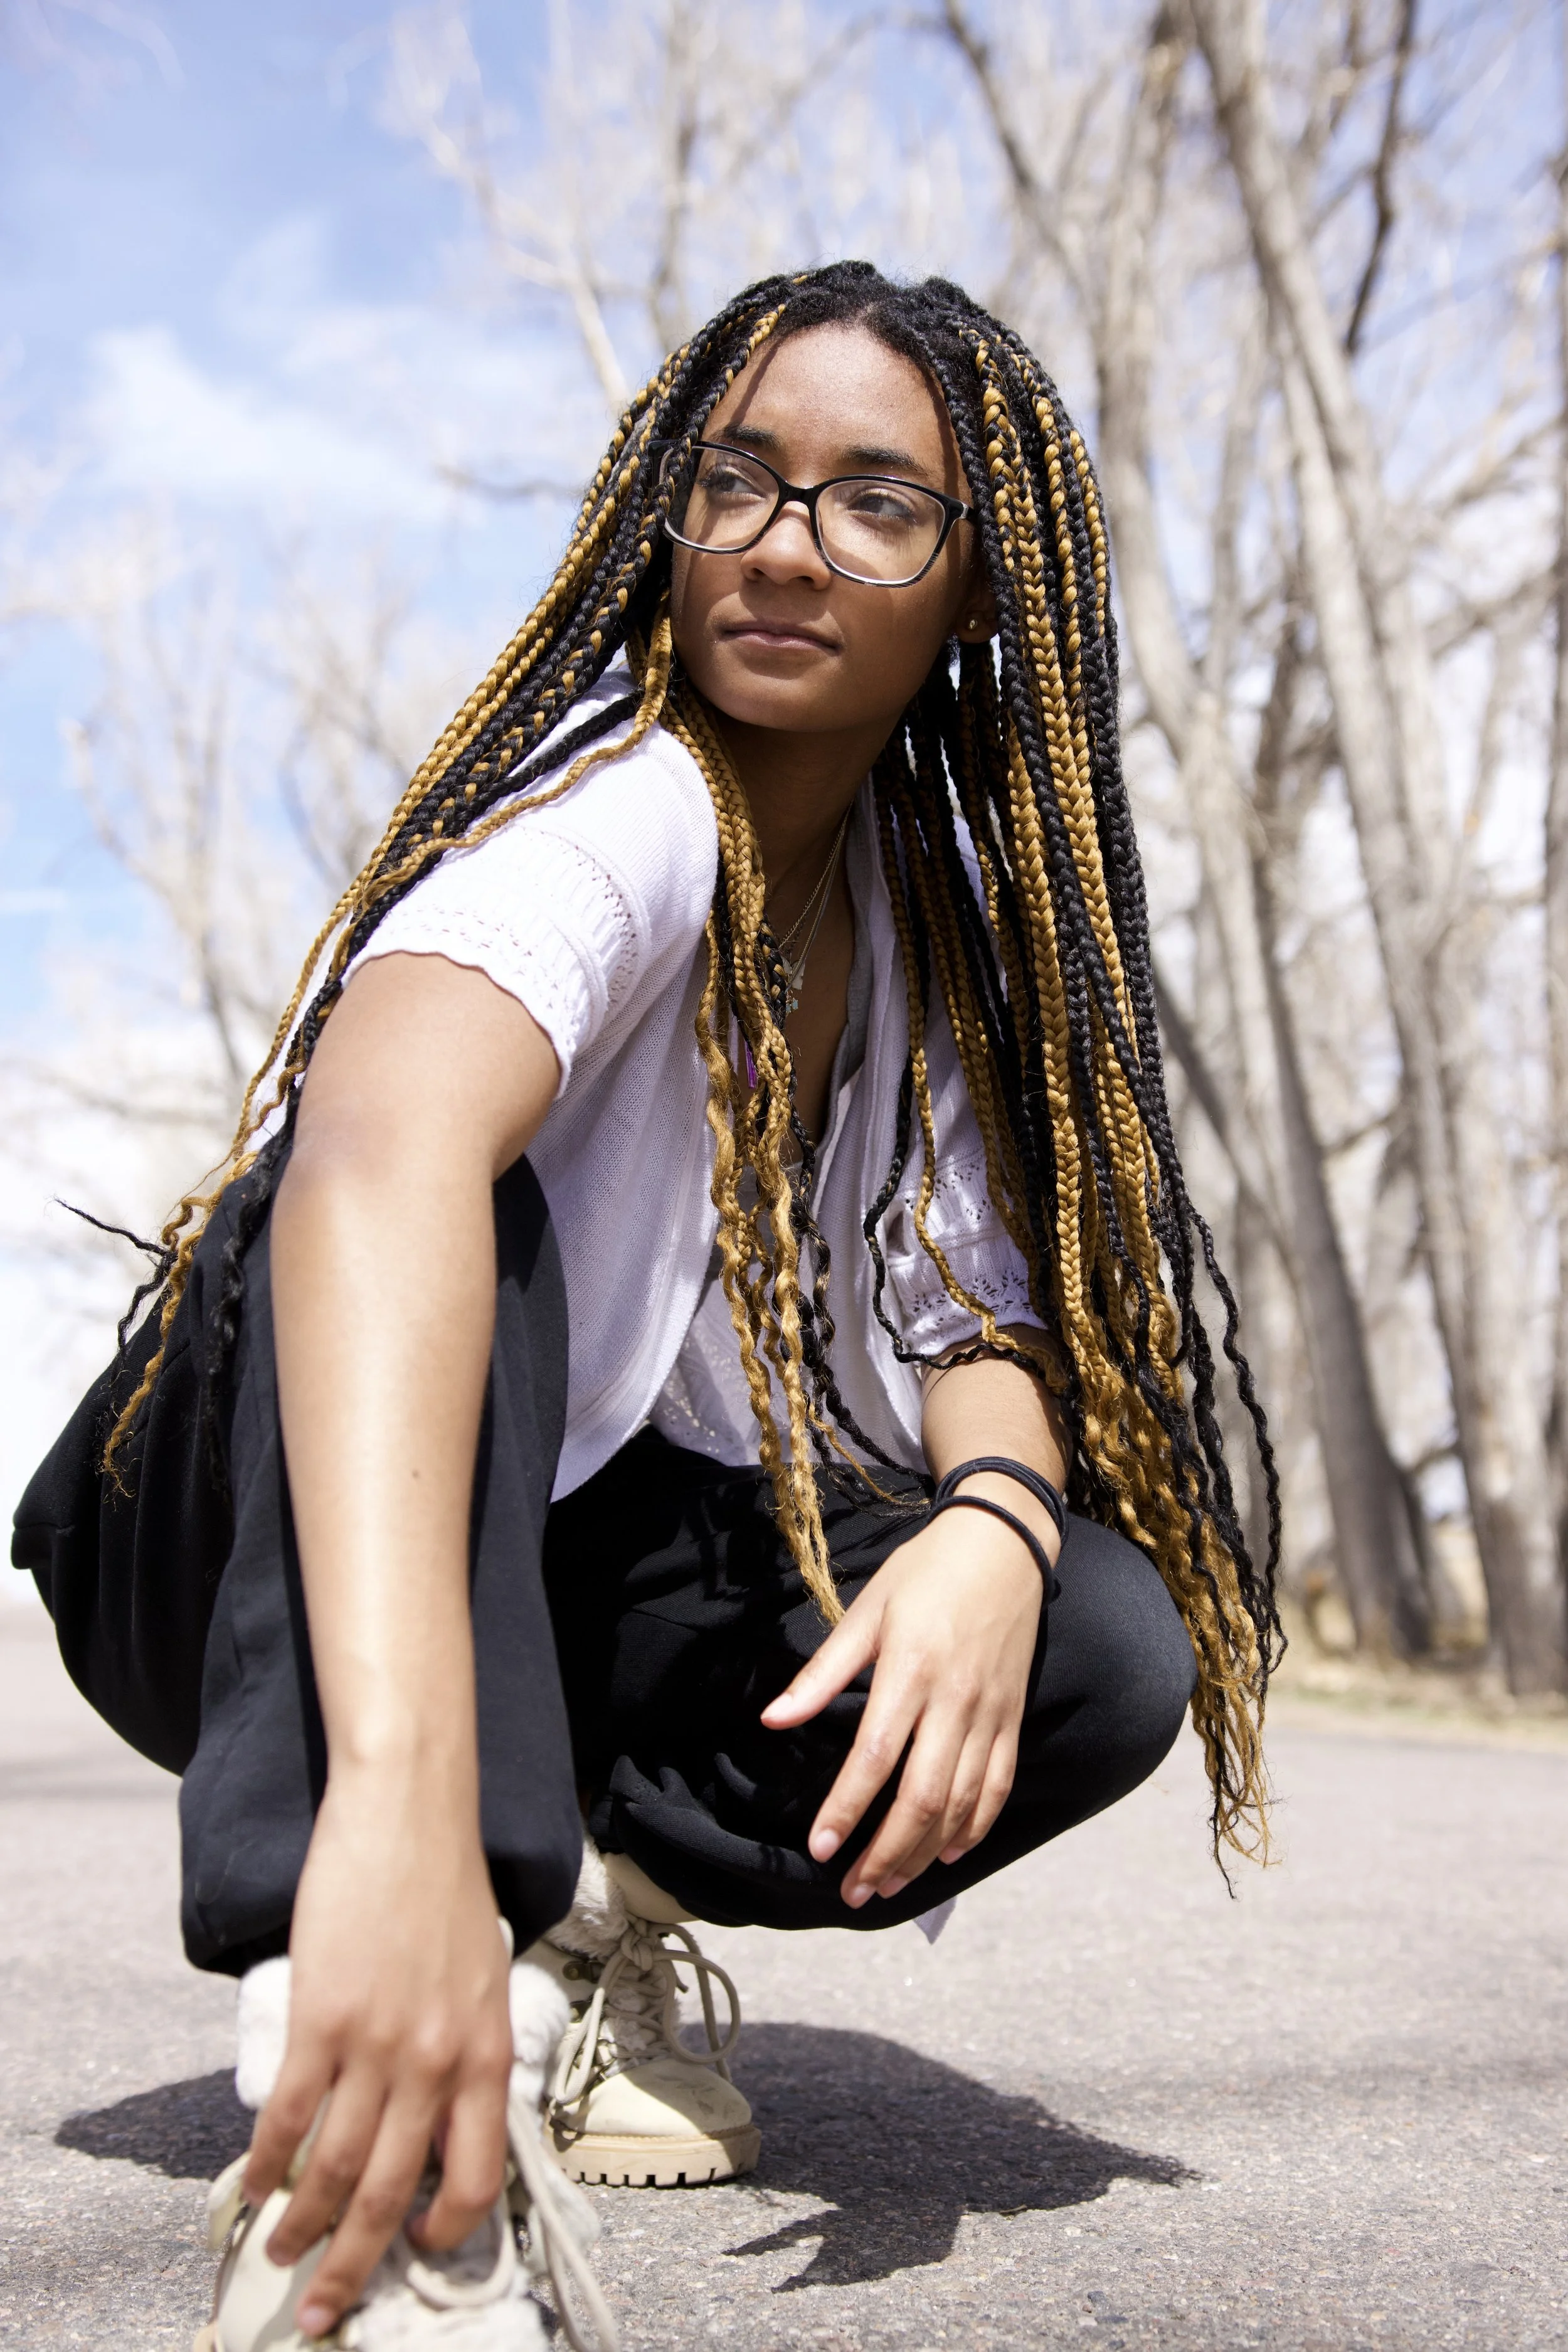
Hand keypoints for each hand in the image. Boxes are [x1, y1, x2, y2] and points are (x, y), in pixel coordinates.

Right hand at [240, 1763, 513, 2340]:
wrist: (409, 1815)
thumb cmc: (446, 1891)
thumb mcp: (484, 1981)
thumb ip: (466, 2053)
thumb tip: (442, 2123)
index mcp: (487, 2055)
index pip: (478, 2177)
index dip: (445, 2227)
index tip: (417, 2251)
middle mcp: (436, 2062)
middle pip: (393, 2192)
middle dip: (354, 2263)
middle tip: (322, 2310)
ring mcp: (377, 2043)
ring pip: (335, 2166)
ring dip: (302, 2223)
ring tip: (279, 2254)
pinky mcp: (321, 2018)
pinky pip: (291, 2115)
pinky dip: (267, 2161)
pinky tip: (254, 2187)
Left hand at [760, 1496, 1051, 1908]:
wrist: (1004, 1545)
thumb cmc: (925, 1572)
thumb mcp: (866, 1610)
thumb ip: (822, 1673)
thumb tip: (772, 1721)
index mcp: (910, 1670)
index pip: (875, 1757)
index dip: (848, 1808)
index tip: (821, 1847)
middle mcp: (955, 1700)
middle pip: (922, 1797)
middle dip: (885, 1852)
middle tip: (852, 1891)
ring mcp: (990, 1713)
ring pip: (960, 1803)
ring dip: (923, 1852)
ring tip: (889, 1885)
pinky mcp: (1014, 1717)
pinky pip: (997, 1787)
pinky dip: (974, 1828)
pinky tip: (947, 1854)